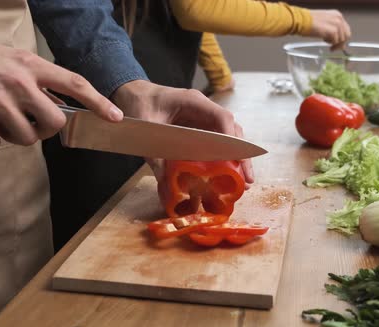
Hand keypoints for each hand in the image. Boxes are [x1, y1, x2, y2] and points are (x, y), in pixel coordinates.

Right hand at [0, 36, 122, 149]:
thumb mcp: (12, 60)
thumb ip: (38, 79)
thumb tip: (63, 103)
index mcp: (30, 65)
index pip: (74, 83)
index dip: (98, 102)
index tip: (115, 117)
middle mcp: (18, 82)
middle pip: (54, 122)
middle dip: (48, 130)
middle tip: (33, 123)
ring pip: (26, 138)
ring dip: (16, 136)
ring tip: (0, 119)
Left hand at [110, 79, 253, 186]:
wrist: (130, 93)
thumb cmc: (138, 103)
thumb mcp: (145, 127)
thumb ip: (155, 153)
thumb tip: (166, 181)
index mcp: (193, 101)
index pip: (222, 118)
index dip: (232, 139)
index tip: (237, 160)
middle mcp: (203, 109)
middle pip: (231, 130)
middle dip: (241, 155)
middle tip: (247, 179)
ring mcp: (203, 118)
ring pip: (228, 137)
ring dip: (235, 158)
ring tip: (242, 181)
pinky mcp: (198, 128)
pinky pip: (216, 142)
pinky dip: (223, 158)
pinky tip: (226, 174)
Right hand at [308, 10, 351, 49]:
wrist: (301, 20)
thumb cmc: (308, 21)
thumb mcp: (324, 22)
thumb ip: (332, 29)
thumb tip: (337, 40)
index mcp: (337, 15)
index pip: (345, 29)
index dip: (342, 38)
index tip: (337, 44)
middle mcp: (339, 18)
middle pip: (346, 35)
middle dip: (341, 43)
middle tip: (333, 48)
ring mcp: (337, 24)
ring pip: (341, 39)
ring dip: (334, 44)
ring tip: (325, 42)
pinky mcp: (333, 31)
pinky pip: (336, 41)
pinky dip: (331, 44)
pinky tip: (324, 41)